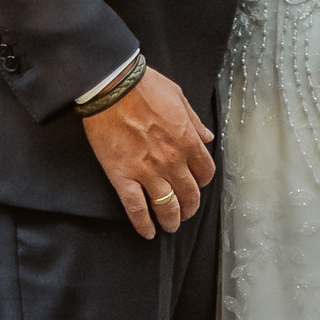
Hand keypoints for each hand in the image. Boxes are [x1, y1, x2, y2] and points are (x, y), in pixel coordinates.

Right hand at [83, 68, 215, 238]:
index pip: (205, 172)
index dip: (203, 182)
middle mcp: (172, 160)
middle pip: (189, 195)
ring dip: (172, 220)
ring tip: (170, 226)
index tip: (197, 184)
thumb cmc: (144, 87)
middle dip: (190, 207)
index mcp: (187, 141)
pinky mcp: (122, 176)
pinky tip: (147, 233)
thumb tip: (208, 137)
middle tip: (186, 212)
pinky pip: (136, 208)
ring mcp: (147, 171)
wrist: (111, 87)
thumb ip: (195, 121)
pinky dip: (143, 224)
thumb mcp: (179, 97)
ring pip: (167, 207)